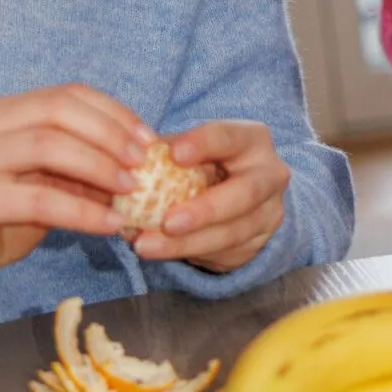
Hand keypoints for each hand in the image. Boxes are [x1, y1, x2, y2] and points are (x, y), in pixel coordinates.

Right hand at [0, 84, 156, 317]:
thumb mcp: (40, 186)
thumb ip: (77, 167)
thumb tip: (139, 160)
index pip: (63, 95)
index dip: (111, 112)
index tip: (148, 137)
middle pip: (56, 111)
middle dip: (109, 134)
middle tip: (144, 162)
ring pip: (48, 145)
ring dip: (100, 166)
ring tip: (133, 190)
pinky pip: (39, 199)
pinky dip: (82, 210)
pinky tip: (110, 225)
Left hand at [130, 120, 289, 272]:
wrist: (238, 193)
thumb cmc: (205, 162)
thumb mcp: (189, 149)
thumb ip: (162, 153)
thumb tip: (122, 163)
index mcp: (252, 140)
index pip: (229, 137)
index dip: (203, 144)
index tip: (173, 154)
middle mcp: (270, 175)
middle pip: (245, 194)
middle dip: (204, 211)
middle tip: (167, 222)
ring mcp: (269, 213)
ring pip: (232, 233)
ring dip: (187, 243)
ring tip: (145, 245)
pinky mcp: (258, 244)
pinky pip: (224, 254)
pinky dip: (188, 254)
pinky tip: (159, 251)